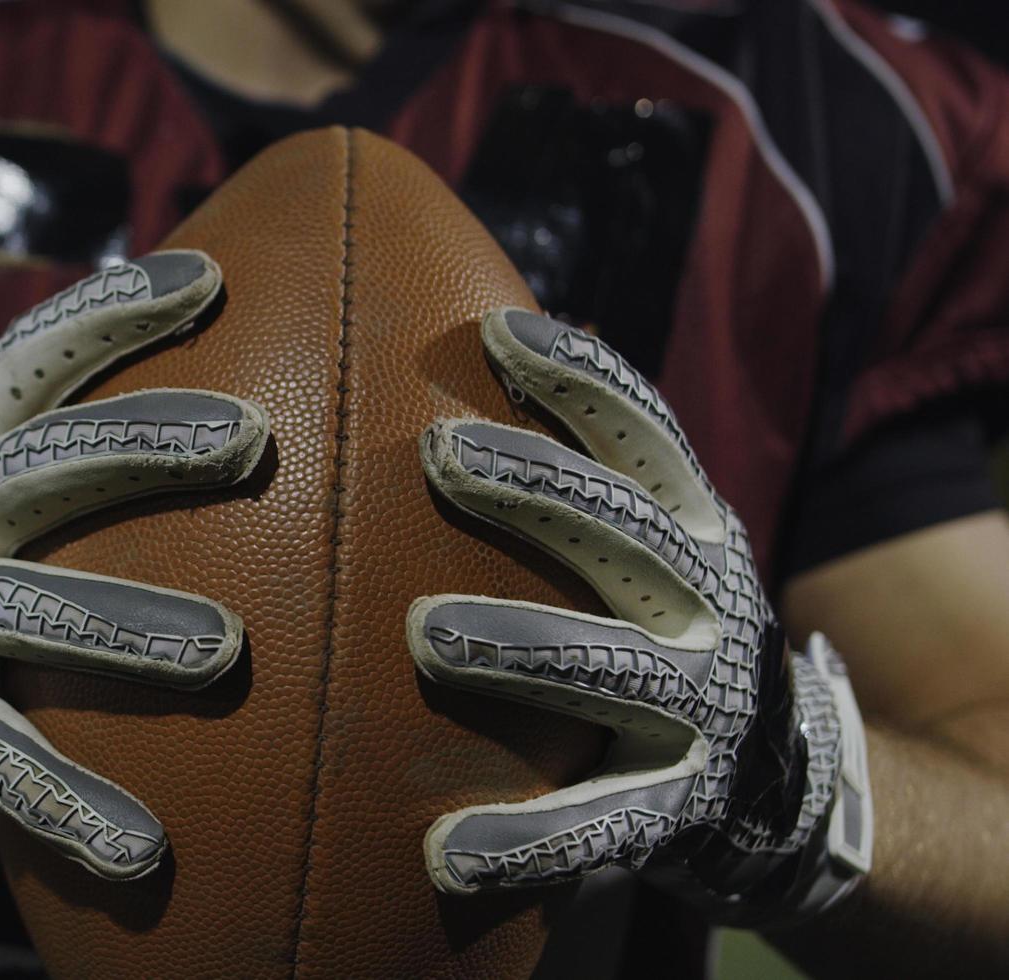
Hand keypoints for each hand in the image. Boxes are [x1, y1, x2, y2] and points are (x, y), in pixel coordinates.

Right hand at [0, 252, 267, 879]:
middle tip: (248, 442)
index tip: (209, 281)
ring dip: (124, 623)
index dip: (114, 309)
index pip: (35, 354)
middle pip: (46, 463)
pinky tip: (143, 851)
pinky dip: (70, 804)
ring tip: (224, 649)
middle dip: (143, 444)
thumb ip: (64, 416)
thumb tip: (223, 331)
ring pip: (28, 611)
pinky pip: (0, 759)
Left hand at [407, 308, 870, 922]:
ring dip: (520, 646)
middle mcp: (707, 602)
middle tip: (440, 452)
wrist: (777, 776)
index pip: (643, 432)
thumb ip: (582, 464)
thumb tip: (477, 335)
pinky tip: (442, 853)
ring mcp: (699, 707)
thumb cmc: (656, 621)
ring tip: (428, 635)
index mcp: (692, 525)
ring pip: (610, 668)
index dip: (580, 378)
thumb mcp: (648, 535)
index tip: (495, 332)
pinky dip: (524, 842)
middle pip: (625, 530)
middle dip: (537, 488)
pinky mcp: (676, 807)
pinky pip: (598, 825)